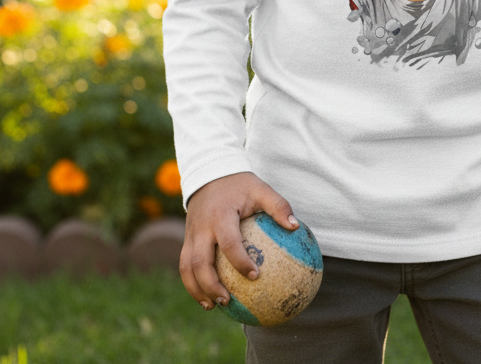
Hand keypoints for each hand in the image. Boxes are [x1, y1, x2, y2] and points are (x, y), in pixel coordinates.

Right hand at [179, 171, 297, 310]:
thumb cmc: (240, 185)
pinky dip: (193, 283)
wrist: (210, 173)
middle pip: (199, 262)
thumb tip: (295, 227)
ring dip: (196, 289)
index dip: (240, 261)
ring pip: (186, 267)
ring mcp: (190, 234)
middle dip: (210, 285)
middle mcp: (201, 227)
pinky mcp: (186, 239)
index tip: (255, 275)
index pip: (229, 242)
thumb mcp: (260, 189)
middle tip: (227, 301)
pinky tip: (207, 297)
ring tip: (212, 307)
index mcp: (220, 216)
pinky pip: (185, 264)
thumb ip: (278, 206)